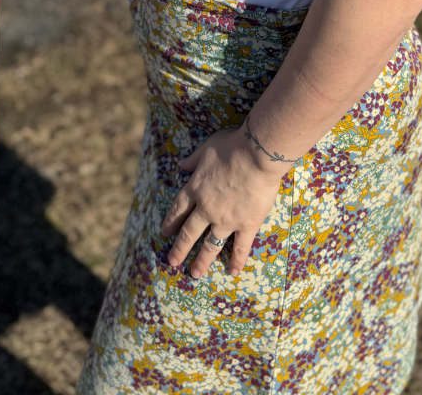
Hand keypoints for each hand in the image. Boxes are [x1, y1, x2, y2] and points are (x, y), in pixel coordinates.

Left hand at [161, 127, 287, 277]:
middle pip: (189, 232)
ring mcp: (226, 219)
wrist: (257, 155)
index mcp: (195, 188)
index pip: (178, 209)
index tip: (165, 232)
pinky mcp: (246, 224)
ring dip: (202, 261)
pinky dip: (237, 260)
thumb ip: (193, 159)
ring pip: (211, 245)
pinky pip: (241, 247)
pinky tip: (232, 272)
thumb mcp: (207, 148)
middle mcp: (206, 208)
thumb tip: (180, 164)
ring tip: (195, 274)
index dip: (171, 221)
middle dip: (180, 248)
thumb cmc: (232, 146)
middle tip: (172, 261)